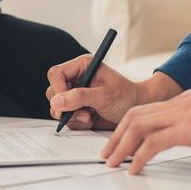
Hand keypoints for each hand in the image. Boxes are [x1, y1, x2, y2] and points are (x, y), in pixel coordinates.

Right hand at [46, 55, 181, 129]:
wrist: (137, 109)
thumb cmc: (126, 97)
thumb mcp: (104, 96)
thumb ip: (80, 97)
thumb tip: (56, 101)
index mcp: (83, 66)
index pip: (56, 74)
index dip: (57, 89)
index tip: (65, 103)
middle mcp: (76, 79)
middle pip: (53, 92)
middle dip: (66, 106)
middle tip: (84, 113)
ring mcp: (75, 94)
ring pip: (57, 107)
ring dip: (72, 116)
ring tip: (90, 117)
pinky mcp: (77, 107)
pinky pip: (66, 117)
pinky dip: (77, 122)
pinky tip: (91, 119)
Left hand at [101, 72, 190, 173]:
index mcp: (184, 103)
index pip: (149, 111)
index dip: (132, 125)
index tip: (124, 139)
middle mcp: (176, 106)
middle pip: (135, 116)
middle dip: (117, 135)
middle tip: (108, 151)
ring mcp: (179, 116)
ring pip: (137, 127)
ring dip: (121, 145)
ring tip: (112, 161)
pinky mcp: (186, 128)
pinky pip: (153, 144)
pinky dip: (139, 157)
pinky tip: (134, 168)